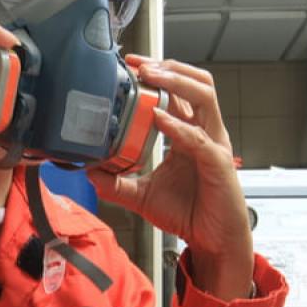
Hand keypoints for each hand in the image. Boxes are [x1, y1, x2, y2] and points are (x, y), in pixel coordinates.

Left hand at [87, 55, 252, 300]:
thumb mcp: (143, 195)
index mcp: (190, 133)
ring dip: (177, 82)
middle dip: (169, 67)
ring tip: (152, 77)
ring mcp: (214, 145)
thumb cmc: (189, 213)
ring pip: (205, 97)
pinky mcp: (217, 164)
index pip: (180, 91)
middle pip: (197, 83)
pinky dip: (178, 126)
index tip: (132, 64)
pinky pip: (198, 138)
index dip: (159, 72)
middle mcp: (205, 133)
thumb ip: (116, 182)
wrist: (213, 242)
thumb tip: (88, 171)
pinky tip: (159, 119)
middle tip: (140, 64)